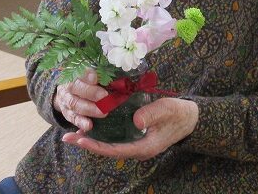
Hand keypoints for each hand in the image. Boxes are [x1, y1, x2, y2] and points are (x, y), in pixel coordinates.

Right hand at [53, 68, 107, 131]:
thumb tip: (116, 79)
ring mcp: (65, 100)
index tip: (96, 78)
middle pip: (75, 88)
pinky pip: (72, 118)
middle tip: (105, 96)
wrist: (67, 92)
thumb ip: (100, 75)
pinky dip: (81, 122)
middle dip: (91, 92)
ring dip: (89, 109)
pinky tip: (89, 125)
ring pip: (74, 104)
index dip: (86, 74)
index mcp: (74, 73)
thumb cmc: (85, 81)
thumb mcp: (90, 74)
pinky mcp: (66, 113)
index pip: (79, 71)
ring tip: (103, 112)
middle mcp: (68, 86)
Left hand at [62, 97, 198, 160]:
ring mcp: (137, 144)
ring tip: (73, 133)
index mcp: (144, 147)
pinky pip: (116, 138)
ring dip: (93, 139)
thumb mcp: (167, 109)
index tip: (80, 139)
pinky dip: (103, 133)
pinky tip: (93, 126)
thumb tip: (135, 120)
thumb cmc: (179, 113)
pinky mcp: (137, 137)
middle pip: (108, 150)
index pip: (115, 149)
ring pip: (110, 145)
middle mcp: (138, 149)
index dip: (96, 145)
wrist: (189, 118)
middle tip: (67, 136)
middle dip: (88, 143)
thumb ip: (152, 113)